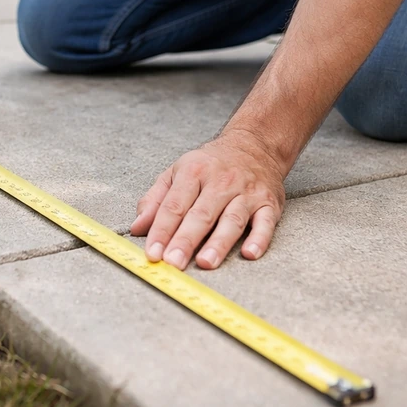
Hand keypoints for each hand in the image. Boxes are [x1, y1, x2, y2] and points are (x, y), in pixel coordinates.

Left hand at [131, 132, 286, 270]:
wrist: (255, 144)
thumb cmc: (210, 164)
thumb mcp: (177, 172)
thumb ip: (156, 200)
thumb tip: (137, 227)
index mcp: (194, 172)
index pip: (174, 205)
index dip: (161, 230)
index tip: (152, 253)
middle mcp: (221, 181)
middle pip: (201, 214)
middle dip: (185, 240)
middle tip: (173, 262)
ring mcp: (246, 192)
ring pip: (232, 219)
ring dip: (219, 242)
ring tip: (205, 262)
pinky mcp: (269, 203)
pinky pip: (265, 222)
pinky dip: (259, 239)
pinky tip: (249, 254)